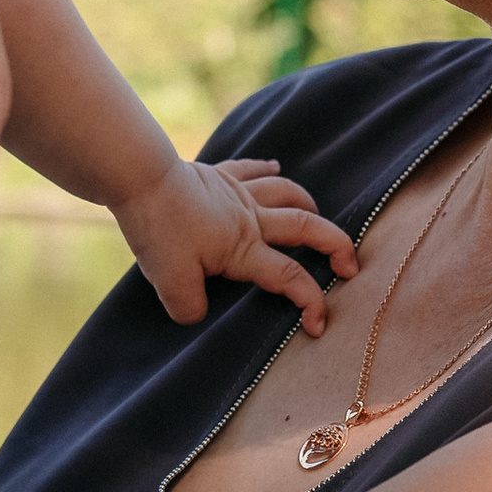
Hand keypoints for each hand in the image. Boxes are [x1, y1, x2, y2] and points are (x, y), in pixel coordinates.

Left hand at [112, 155, 357, 334]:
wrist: (140, 179)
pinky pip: (251, 168)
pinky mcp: (217, 175)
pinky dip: (267, 169)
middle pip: (305, 227)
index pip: (289, 277)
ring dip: (308, 203)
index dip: (311, 301)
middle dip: (335, 245)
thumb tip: (197, 314)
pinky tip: (275, 166)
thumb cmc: (158, 229)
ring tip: (318, 214)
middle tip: (350, 265)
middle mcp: (250, 218)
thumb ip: (191, 307)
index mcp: (244, 248)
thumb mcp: (171, 284)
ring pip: (286, 192)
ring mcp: (235, 193)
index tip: (319, 324)